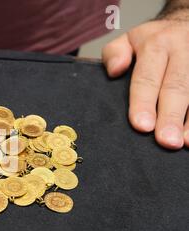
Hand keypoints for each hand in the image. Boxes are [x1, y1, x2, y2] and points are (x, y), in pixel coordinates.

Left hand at [103, 17, 188, 149]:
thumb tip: (115, 70)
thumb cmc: (153, 41)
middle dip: (171, 116)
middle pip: (176, 86)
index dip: (144, 102)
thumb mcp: (128, 39)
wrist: (186, 22)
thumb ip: (114, 53)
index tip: (142, 126)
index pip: (147, 77)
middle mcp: (182, 50)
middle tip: (166, 141)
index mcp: (156, 44)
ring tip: (186, 142)